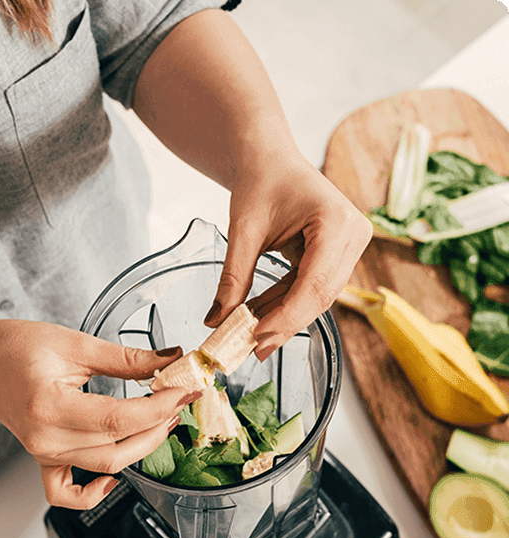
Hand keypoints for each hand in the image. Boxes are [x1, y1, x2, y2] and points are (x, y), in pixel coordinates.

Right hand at [0, 320, 194, 508]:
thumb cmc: (18, 348)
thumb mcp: (76, 344)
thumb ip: (127, 358)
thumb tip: (169, 361)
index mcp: (49, 405)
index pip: (119, 418)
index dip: (159, 407)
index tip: (183, 391)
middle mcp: (45, 437)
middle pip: (118, 447)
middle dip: (158, 425)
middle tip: (179, 401)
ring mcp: (44, 453)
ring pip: (106, 465)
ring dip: (142, 447)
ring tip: (162, 420)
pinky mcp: (45, 459)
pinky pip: (67, 493)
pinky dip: (93, 494)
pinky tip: (114, 480)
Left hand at [204, 150, 372, 359]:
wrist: (269, 156)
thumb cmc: (261, 179)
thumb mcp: (243, 230)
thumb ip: (233, 278)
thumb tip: (217, 321)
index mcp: (336, 221)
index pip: (315, 283)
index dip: (287, 316)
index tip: (257, 337)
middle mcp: (353, 234)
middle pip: (321, 295)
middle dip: (285, 323)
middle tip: (253, 348)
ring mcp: (350, 245)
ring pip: (318, 297)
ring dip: (284, 316)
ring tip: (251, 335)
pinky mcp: (339, 254)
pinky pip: (313, 288)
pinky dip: (286, 303)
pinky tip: (261, 317)